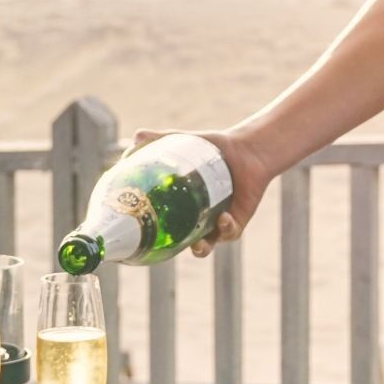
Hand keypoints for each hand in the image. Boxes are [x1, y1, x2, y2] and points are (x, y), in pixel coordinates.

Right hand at [131, 126, 274, 255]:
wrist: (247, 149)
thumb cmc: (213, 150)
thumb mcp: (184, 144)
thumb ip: (159, 141)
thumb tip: (136, 135)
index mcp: (182, 209)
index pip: (165, 227)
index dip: (153, 235)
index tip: (142, 235)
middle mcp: (199, 220)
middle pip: (183, 243)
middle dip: (171, 248)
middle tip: (165, 242)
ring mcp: (218, 224)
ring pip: (209, 244)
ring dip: (203, 247)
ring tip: (199, 242)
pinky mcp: (237, 221)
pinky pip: (230, 231)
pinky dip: (226, 227)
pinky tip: (223, 217)